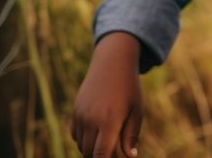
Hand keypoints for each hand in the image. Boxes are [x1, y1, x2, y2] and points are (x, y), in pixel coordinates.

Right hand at [72, 32, 143, 156]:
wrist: (112, 63)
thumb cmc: (129, 88)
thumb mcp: (136, 111)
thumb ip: (131, 135)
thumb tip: (130, 156)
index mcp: (109, 121)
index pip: (101, 154)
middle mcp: (91, 120)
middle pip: (89, 153)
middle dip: (100, 156)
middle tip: (113, 148)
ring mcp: (80, 115)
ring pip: (81, 145)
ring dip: (92, 148)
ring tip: (107, 138)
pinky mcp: (75, 111)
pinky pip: (76, 135)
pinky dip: (84, 139)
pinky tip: (97, 131)